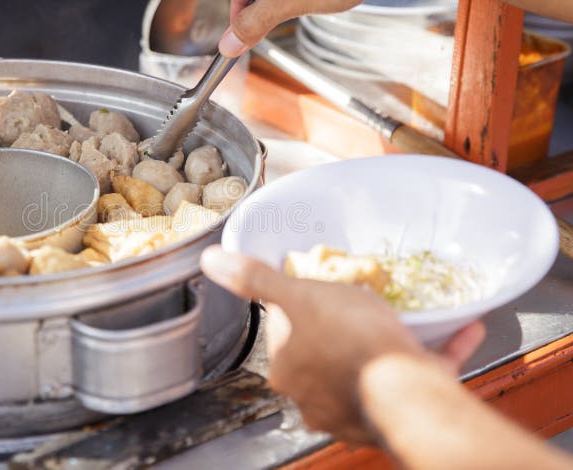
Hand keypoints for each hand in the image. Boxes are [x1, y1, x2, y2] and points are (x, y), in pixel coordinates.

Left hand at [200, 246, 484, 442]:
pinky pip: (414, 376)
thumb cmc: (350, 341)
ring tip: (409, 316)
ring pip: (368, 367)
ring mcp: (354, 407)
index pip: (285, 329)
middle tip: (365, 300)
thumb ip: (256, 279)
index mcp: (286, 368)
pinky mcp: (396, 411)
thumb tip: (210, 259)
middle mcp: (312, 395)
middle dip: (343, 326)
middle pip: (324, 348)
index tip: (320, 289)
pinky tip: (461, 330)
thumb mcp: (300, 297)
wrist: (405, 392)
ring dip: (389, 341)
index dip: (301, 305)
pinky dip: (436, 353)